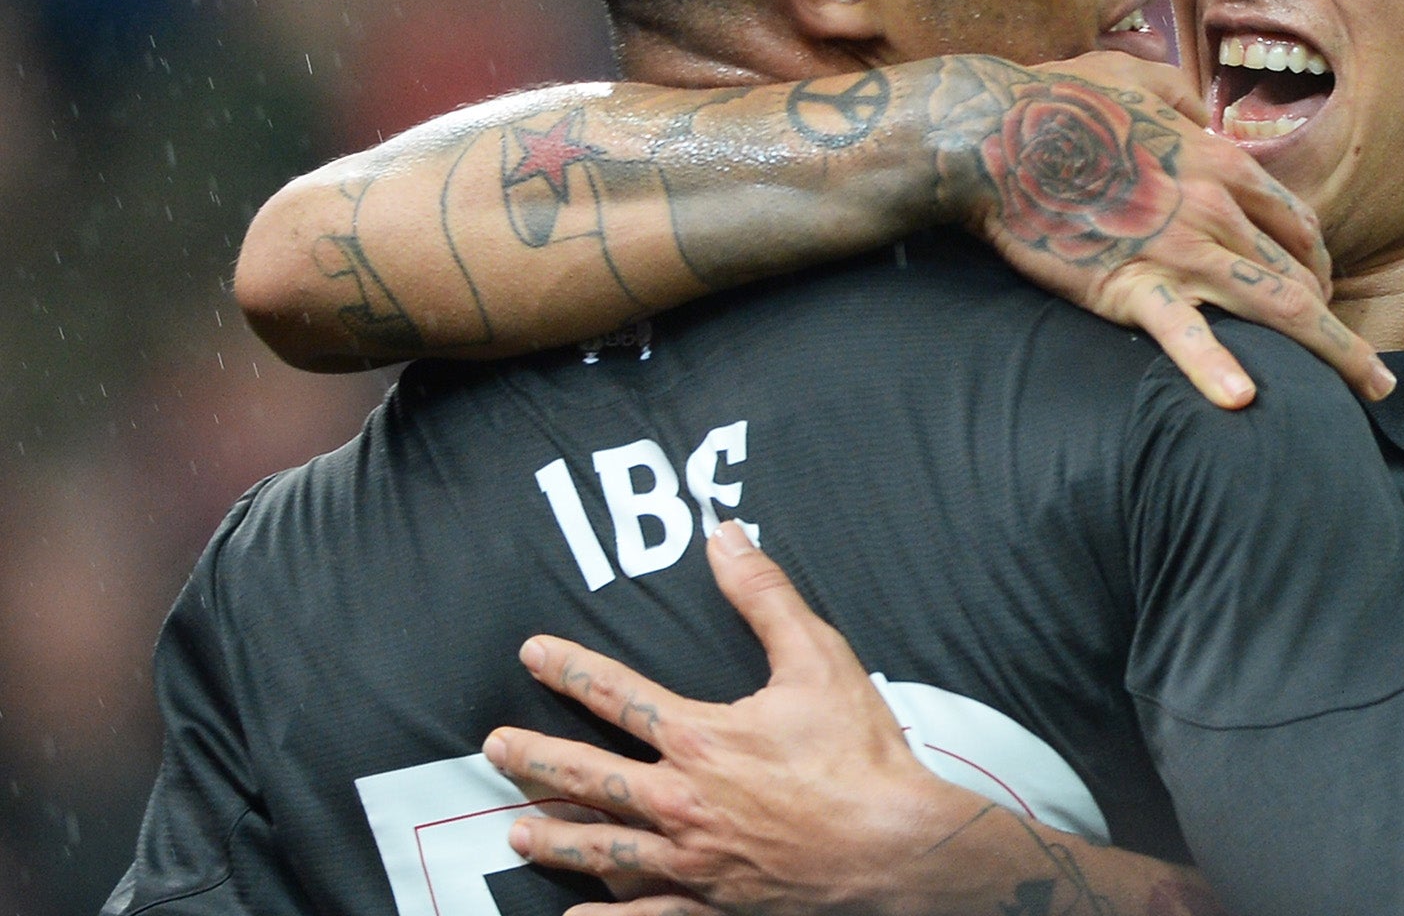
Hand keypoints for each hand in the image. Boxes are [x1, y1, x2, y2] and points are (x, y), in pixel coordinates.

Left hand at [487, 521, 980, 915]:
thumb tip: (726, 537)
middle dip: (537, 760)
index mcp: (702, 738)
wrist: (895, 847)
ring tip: (518, 830)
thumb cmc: (859, 754)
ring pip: (604, 850)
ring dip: (556, 837)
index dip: (571, 671)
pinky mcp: (715, 904)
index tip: (533, 654)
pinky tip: (577, 915)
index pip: (619, 695)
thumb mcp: (817, 657)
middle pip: (590, 777)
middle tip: (494, 749)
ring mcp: (694, 861)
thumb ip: (764, 595)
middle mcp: (683, 802)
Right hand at [939, 52, 1393, 407]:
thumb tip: (1193, 105)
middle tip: (1364, 366)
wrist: (993, 132)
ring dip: (1335, 351)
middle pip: (1303, 272)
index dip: (1318, 265)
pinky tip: (1242, 401)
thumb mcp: (1135, 77)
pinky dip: (1216, 367)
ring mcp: (1180, 248)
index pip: (1296, 226)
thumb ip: (1177, 94)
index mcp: (1222, 162)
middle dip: (1340, 322)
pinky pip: (1183, 333)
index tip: (1321, 293)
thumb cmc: (1057, 100)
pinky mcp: (1130, 285)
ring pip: (1280, 306)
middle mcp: (1217, 207)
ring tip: (1373, 389)